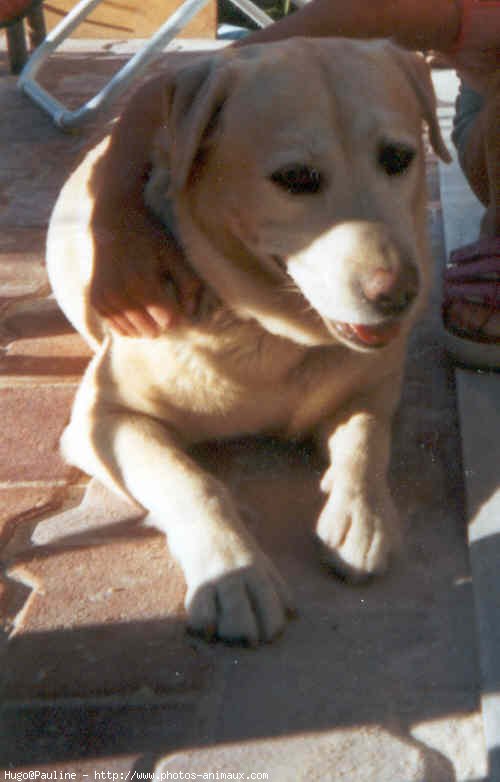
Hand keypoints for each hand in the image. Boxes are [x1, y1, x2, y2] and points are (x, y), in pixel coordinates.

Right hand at [89, 216, 201, 337]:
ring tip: (147, 303)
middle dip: (161, 321)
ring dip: (146, 324)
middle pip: (152, 331)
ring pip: (135, 333)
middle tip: (162, 302)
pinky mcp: (97, 303)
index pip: (169, 321)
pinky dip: (130, 324)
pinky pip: (119, 329)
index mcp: (142, 284)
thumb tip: (190, 312)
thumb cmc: (148, 237)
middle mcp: (120, 296)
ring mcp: (105, 300)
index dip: (177, 313)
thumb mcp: (174, 255)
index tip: (176, 300)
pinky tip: (136, 309)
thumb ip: (188, 283)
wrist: (112, 222)